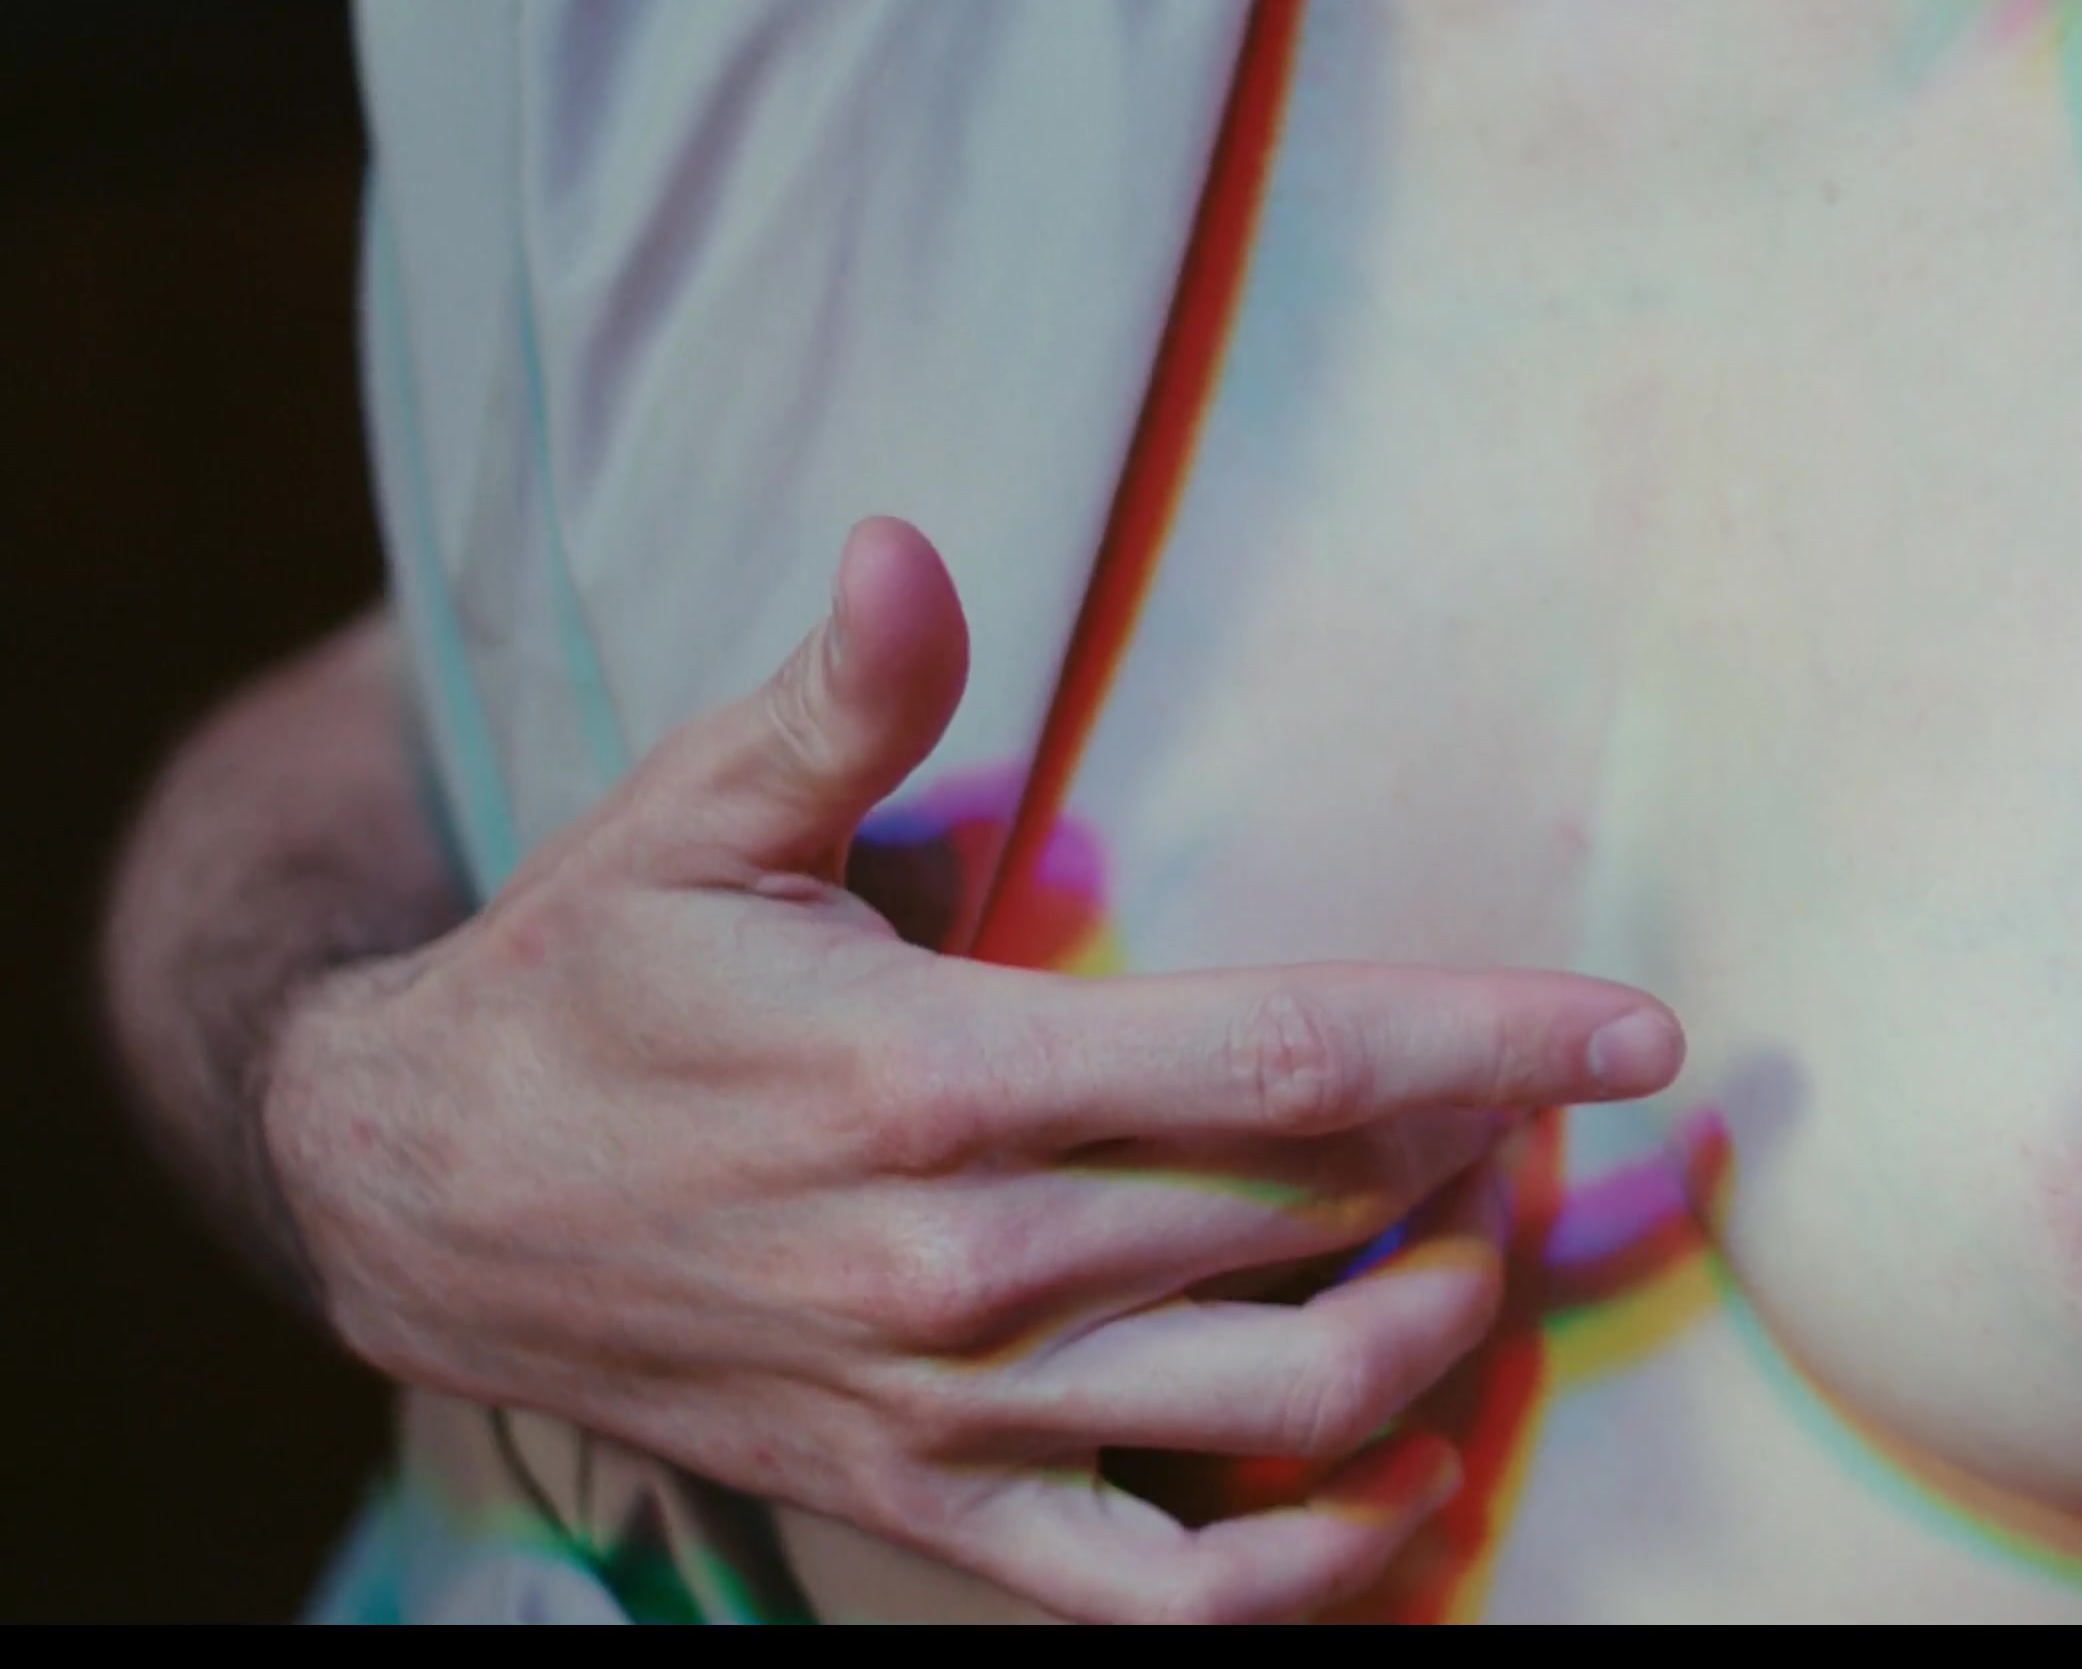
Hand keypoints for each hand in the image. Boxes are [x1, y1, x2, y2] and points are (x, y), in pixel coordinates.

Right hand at [261, 521, 1685, 1622]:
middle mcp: (963, 1265)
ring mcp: (950, 1413)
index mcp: (934, 1078)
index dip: (1490, 1039)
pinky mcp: (927, 1510)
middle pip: (1319, 1216)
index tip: (1643, 1031)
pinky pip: (1165, 1595)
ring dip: (1439, 1323)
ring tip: (1491, 1238)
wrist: (414, 1207)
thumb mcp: (685, 818)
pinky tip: (1406, 1476)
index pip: (1287, 1060)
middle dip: (1481, 1153)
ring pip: (1283, 1399)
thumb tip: (913, 543)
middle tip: (1549, 1095)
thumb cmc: (586, 986)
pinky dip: (1316, 1559)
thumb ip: (839, 698)